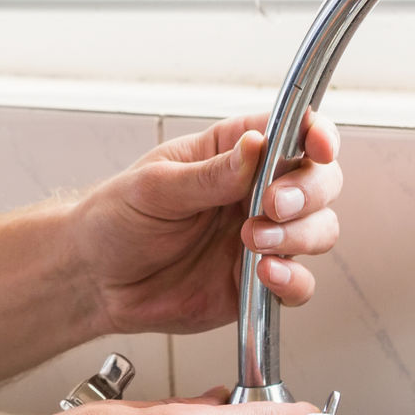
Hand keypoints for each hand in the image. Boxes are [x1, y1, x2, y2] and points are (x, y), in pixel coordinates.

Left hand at [67, 112, 341, 335]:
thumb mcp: (154, 186)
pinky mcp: (258, 283)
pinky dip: (293, 280)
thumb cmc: (116, 219)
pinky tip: (264, 274)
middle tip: (270, 204)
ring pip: (319, 230)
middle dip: (308, 192)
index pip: (292, 131)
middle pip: (320, 181)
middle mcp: (255, 192)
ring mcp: (262, 238)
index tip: (317, 147)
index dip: (316, 135)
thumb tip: (256, 146)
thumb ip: (209, 174)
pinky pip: (299, 283)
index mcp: (233, 153)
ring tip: (253, 241)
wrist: (95, 280)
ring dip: (299, 235)